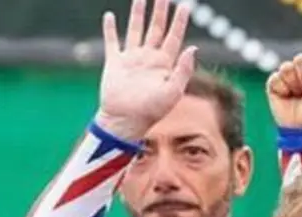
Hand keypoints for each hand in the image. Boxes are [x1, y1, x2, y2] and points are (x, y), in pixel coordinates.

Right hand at [95, 0, 196, 141]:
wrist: (125, 120)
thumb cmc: (151, 111)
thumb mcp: (173, 92)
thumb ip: (183, 70)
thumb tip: (192, 47)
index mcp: (165, 64)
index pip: (175, 37)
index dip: (179, 22)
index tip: (185, 6)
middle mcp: (149, 58)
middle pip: (156, 28)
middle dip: (160, 11)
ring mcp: (132, 59)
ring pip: (135, 30)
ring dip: (138, 14)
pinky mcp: (114, 63)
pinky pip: (112, 41)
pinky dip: (109, 29)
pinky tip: (109, 15)